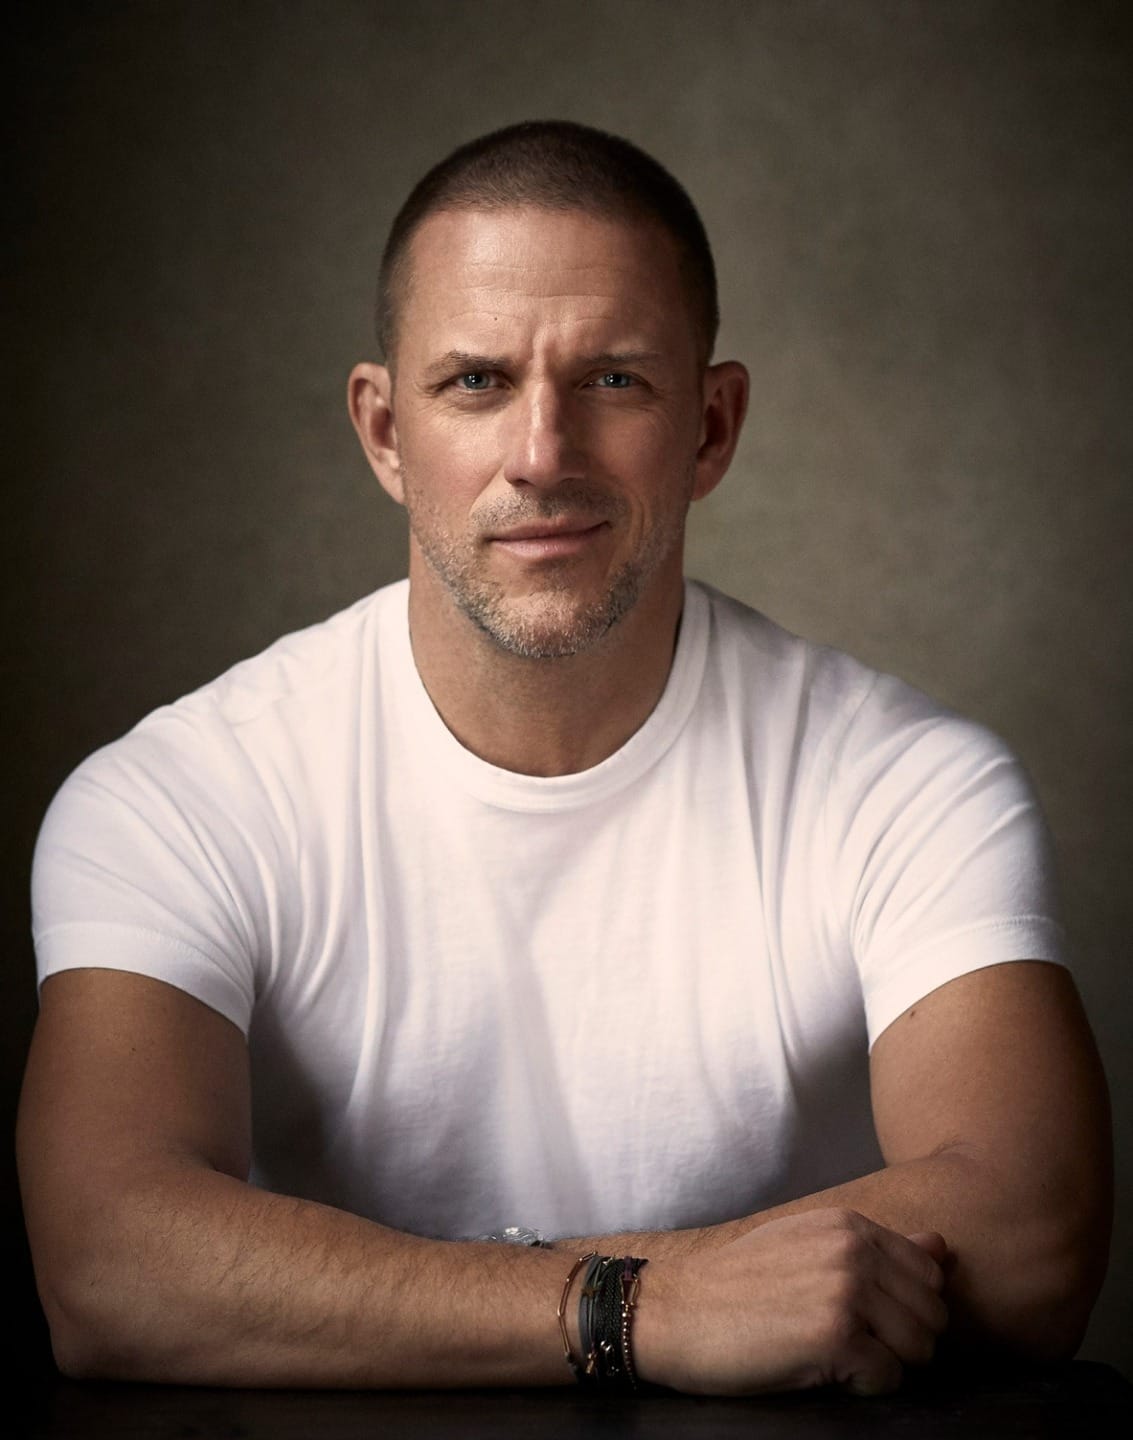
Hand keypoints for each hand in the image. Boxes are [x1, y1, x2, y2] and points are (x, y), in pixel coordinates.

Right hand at [633, 1207, 947, 1395]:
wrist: (675, 1311)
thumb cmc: (738, 1285)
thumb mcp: (807, 1246)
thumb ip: (876, 1247)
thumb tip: (941, 1246)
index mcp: (849, 1224)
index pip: (930, 1274)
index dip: (906, 1308)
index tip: (867, 1320)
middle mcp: (854, 1250)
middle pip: (933, 1314)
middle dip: (903, 1341)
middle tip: (850, 1345)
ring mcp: (846, 1291)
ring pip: (921, 1348)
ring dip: (887, 1364)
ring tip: (837, 1357)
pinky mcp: (835, 1337)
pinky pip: (889, 1378)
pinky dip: (864, 1386)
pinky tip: (822, 1371)